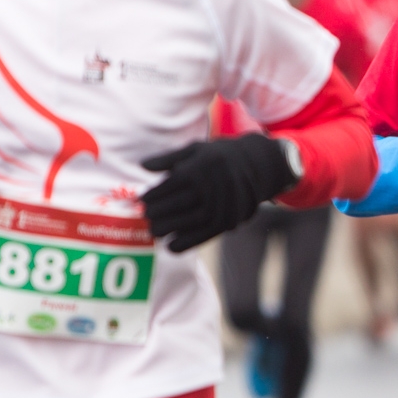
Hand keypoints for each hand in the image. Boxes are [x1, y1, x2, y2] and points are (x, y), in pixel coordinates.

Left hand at [141, 133, 295, 251]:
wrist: (256, 165)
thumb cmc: (218, 156)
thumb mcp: (195, 149)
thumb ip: (169, 158)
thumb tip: (143, 165)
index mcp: (201, 166)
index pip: (170, 185)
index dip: (153, 194)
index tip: (140, 200)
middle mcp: (212, 185)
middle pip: (178, 204)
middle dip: (158, 213)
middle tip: (144, 218)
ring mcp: (223, 203)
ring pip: (191, 220)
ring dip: (170, 228)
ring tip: (154, 232)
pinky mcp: (231, 218)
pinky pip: (207, 234)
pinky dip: (188, 243)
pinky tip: (172, 247)